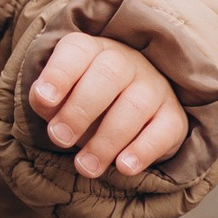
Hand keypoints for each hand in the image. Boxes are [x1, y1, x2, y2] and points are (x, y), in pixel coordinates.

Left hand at [29, 30, 189, 181]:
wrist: (125, 119)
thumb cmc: (81, 105)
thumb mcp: (58, 100)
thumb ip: (47, 101)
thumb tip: (44, 101)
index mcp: (92, 51)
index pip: (78, 49)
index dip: (59, 73)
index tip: (44, 99)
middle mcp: (126, 62)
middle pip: (109, 74)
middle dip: (80, 109)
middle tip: (60, 139)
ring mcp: (154, 87)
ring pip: (136, 105)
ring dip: (107, 140)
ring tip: (86, 166)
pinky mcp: (173, 116)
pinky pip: (166, 130)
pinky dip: (143, 150)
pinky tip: (124, 167)